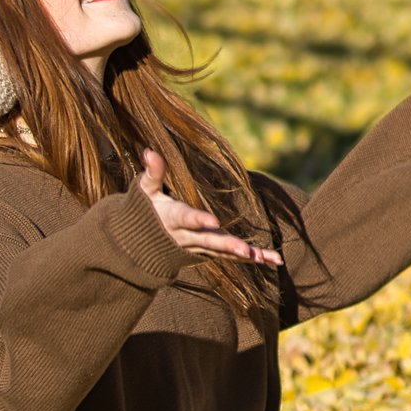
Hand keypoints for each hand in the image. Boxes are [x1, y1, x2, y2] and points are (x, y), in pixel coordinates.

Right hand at [137, 149, 282, 266]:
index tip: (214, 221)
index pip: (187, 219)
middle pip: (210, 242)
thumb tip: (150, 150)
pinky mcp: (208, 252)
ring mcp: (199, 247)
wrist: (137, 244)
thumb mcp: (145, 191)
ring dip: (245, 256)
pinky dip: (250, 258)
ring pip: (224, 253)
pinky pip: (230, 257)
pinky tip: (272, 260)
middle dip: (229, 247)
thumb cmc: (143, 210)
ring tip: (267, 259)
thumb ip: (152, 173)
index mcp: (173, 219)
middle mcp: (187, 237)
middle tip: (248, 251)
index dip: (199, 220)